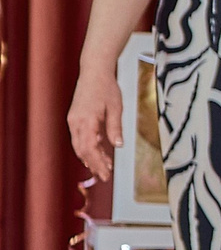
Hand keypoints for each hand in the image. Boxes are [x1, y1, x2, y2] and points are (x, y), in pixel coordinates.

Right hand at [65, 62, 123, 180]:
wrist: (94, 72)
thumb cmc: (106, 88)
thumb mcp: (116, 108)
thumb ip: (115, 128)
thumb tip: (118, 146)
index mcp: (86, 121)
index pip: (90, 149)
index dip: (98, 163)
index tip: (107, 174)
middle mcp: (76, 122)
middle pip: (82, 150)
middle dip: (93, 164)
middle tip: (105, 176)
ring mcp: (73, 120)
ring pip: (79, 145)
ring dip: (91, 157)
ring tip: (103, 167)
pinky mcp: (75, 118)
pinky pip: (80, 137)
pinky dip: (88, 147)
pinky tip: (98, 153)